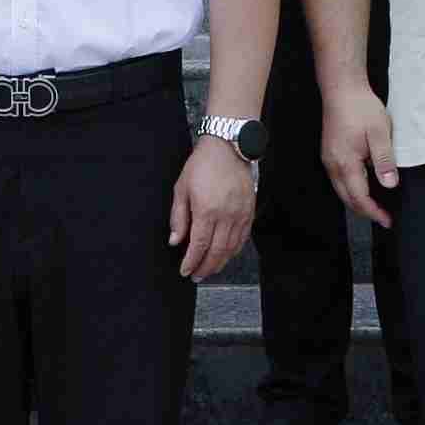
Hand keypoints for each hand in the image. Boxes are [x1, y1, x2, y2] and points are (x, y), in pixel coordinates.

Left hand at [169, 138, 256, 281]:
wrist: (228, 148)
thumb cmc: (203, 165)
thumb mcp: (182, 188)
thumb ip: (178, 217)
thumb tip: (175, 240)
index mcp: (206, 210)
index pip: (199, 245)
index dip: (192, 261)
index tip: (185, 271)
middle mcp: (226, 215)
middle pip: (217, 251)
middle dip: (205, 267)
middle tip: (197, 276)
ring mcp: (240, 214)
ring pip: (231, 248)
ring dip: (220, 263)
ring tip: (210, 269)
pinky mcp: (250, 211)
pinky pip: (243, 238)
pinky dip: (234, 250)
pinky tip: (226, 255)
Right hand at [321, 82, 400, 230]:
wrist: (341, 88)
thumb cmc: (360, 107)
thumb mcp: (380, 133)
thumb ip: (384, 161)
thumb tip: (389, 184)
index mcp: (345, 162)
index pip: (359, 197)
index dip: (373, 212)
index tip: (387, 220)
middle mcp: (333, 164)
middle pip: (347, 198)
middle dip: (365, 211)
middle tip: (383, 218)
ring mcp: (329, 159)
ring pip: (341, 190)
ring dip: (357, 201)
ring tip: (376, 206)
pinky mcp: (330, 153)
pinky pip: (339, 179)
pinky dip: (352, 189)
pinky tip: (364, 186)